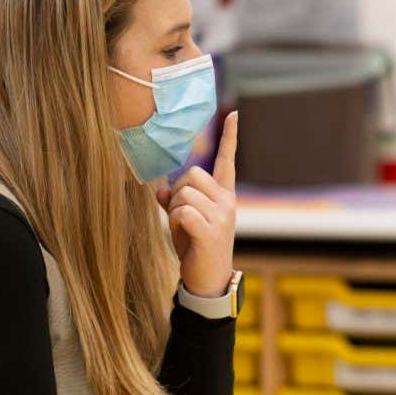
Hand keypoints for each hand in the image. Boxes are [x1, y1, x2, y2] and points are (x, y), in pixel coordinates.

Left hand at [157, 111, 237, 297]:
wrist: (208, 280)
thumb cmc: (196, 248)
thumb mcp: (185, 221)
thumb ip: (175, 201)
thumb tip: (161, 188)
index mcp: (224, 196)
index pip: (227, 161)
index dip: (230, 137)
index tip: (234, 114)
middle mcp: (227, 202)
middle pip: (191, 175)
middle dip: (177, 193)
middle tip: (181, 217)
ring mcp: (222, 216)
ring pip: (183, 194)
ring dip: (174, 211)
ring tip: (184, 230)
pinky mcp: (212, 231)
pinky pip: (182, 212)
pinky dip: (175, 223)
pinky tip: (184, 236)